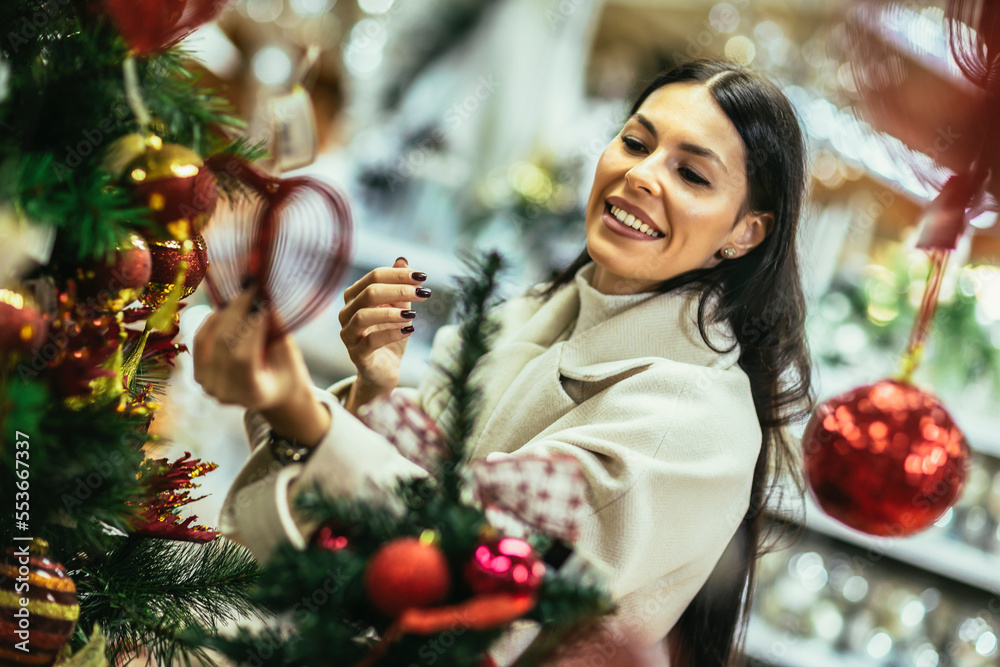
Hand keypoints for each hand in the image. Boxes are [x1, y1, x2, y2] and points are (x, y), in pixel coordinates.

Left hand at [193, 284, 330, 445]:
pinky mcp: (199, 372)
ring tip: (242, 296)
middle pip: (223, 345)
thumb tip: (264, 300)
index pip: (243, 357)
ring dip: (225, 313)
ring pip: (209, 339)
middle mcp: (225, 392)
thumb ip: (276, 330)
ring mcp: (208, 384)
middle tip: (250, 289)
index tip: (262, 303)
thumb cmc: (286, 373)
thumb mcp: (289, 355)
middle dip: (237, 312)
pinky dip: (212, 320)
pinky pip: (200, 339)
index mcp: (252, 394)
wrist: (271, 394)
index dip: (251, 328)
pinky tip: (227, 308)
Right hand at [339, 257, 429, 414]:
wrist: (385, 369)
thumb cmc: (390, 335)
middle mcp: (346, 313)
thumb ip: (398, 286)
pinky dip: (390, 333)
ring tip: (413, 314)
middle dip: (398, 290)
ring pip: (363, 316)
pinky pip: (369, 341)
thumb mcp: (398, 308)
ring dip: (391, 312)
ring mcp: (348, 335)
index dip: (398, 275)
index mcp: (355, 297)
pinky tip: (409, 330)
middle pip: (368, 293)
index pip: (374, 276)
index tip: (423, 277)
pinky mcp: (356, 355)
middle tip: (423, 293)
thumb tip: (402, 260)